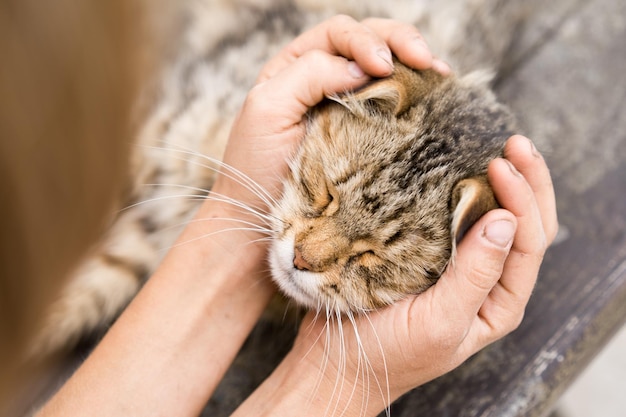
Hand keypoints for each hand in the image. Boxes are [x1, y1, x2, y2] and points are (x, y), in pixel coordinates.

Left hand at [211, 15, 449, 211]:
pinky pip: (397, 107)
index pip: (339, 35)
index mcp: (298, 67)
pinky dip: (418, 98)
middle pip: (370, 42)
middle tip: (425, 60)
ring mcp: (351, 109)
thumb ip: (309, 74)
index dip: (365, 41)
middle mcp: (327, 81)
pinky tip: (436, 98)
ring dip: (417, 66)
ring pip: (389, 70)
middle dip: (400, 43)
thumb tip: (362, 67)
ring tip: (440, 74)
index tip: (382, 67)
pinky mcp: (369, 138)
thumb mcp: (268, 108)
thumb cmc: (255, 165)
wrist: (260, 218)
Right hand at [235, 135, 557, 416]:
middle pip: (523, 225)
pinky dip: (463, 189)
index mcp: (498, 302)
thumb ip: (476, 275)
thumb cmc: (387, 351)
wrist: (336, 360)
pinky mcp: (426, 254)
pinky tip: (456, 167)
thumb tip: (506, 220)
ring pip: (494, 217)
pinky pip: (455, 217)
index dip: (523, 199)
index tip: (499, 164)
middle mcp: (486, 281)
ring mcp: (457, 265)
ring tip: (498, 147)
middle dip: (527, 182)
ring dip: (502, 183)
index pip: (528, 242)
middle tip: (514, 142)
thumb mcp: (439, 322)